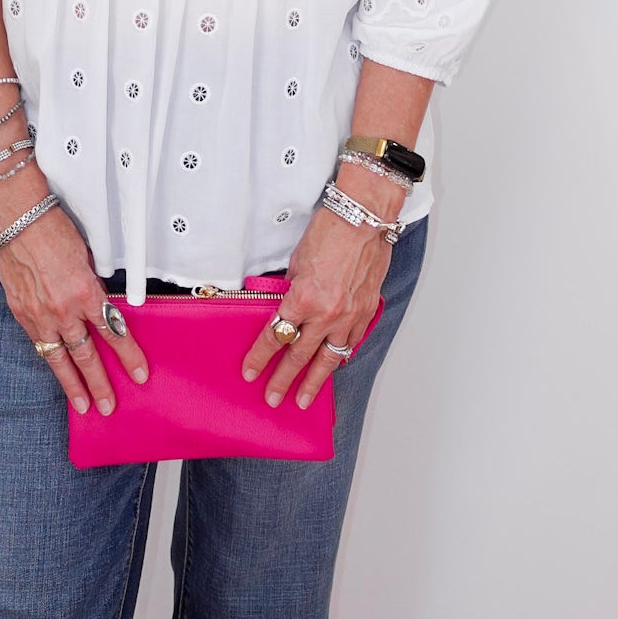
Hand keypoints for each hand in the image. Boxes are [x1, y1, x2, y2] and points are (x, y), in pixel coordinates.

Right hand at [0, 199, 149, 414]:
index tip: (139, 373)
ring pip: (60, 358)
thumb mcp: (86, 257)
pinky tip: (58, 372)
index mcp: (85, 291)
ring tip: (83, 405)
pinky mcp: (22, 313)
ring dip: (73, 384)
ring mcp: (40, 314)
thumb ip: (94, 286)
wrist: (17, 218)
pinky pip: (40, 344)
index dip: (128, 355)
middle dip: (100, 383)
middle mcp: (63, 309)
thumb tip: (102, 305)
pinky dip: (50, 360)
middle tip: (109, 405)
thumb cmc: (53, 228)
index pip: (112, 332)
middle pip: (86, 355)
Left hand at [239, 206, 390, 409]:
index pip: (275, 336)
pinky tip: (334, 366)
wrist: (364, 218)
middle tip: (273, 398)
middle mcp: (327, 314)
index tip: (251, 372)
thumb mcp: (297, 262)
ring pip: (329, 359)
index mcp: (303, 299)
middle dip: (284, 380)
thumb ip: (292, 290)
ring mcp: (350, 317)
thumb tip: (286, 307)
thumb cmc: (330, 231)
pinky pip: (351, 343)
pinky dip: (341, 357)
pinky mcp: (366, 312)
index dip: (260, 357)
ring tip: (305, 399)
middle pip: (300, 356)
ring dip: (315, 381)